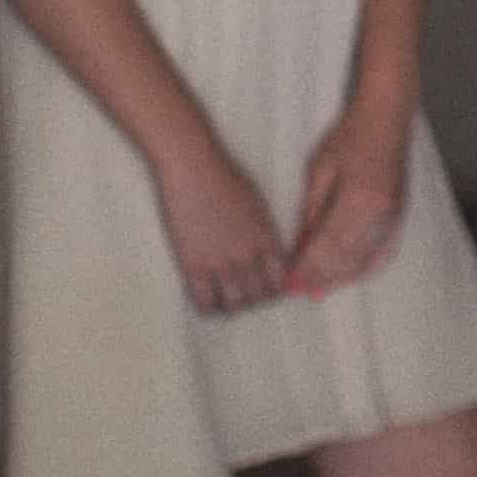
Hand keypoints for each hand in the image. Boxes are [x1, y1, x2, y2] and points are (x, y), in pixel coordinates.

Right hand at [153, 142, 285, 315]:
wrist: (194, 168)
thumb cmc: (226, 178)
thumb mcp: (259, 206)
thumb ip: (266, 233)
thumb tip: (270, 255)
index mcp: (268, 239)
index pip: (282, 281)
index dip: (275, 291)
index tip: (266, 291)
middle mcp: (249, 255)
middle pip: (260, 297)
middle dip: (254, 302)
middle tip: (243, 299)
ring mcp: (222, 262)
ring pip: (235, 305)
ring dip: (231, 307)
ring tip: (224, 302)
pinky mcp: (194, 265)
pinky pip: (205, 302)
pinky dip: (208, 308)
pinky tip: (205, 301)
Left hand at [285, 96, 411, 297]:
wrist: (388, 117)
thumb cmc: (349, 137)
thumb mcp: (320, 171)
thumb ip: (312, 213)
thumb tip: (299, 249)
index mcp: (360, 199)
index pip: (329, 245)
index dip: (308, 267)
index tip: (289, 282)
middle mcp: (382, 214)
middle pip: (348, 258)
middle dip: (322, 278)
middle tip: (299, 292)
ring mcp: (395, 217)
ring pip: (367, 260)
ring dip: (342, 279)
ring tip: (319, 291)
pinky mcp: (400, 216)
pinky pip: (384, 253)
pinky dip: (365, 269)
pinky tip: (349, 277)